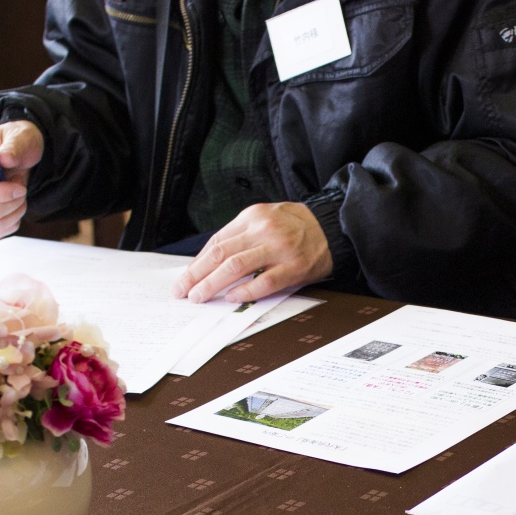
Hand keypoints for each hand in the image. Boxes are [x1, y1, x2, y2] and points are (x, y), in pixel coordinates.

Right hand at [0, 121, 43, 238]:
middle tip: (21, 183)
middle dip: (14, 201)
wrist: (23, 151)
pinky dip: (15, 220)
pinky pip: (0, 230)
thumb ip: (13, 147)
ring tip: (19, 191)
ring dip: (17, 209)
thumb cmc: (20, 141)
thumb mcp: (21, 137)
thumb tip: (3, 159)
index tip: (20, 186)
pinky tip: (16, 204)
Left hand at [171, 202, 332, 303]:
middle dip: (197, 275)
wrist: (332, 225)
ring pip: (237, 267)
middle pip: (221, 254)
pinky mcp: (294, 266)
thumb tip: (209, 263)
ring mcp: (279, 248)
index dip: (197, 263)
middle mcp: (263, 230)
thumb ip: (240, 236)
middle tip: (183, 291)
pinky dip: (246, 291)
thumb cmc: (296, 226)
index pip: (217, 242)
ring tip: (199, 296)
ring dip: (213, 284)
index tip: (185, 279)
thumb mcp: (265, 219)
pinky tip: (231, 298)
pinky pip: (265, 281)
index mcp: (252, 216)